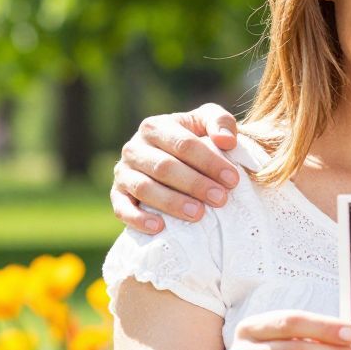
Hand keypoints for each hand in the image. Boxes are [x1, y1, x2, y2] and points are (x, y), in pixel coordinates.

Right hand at [111, 104, 242, 231]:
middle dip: (194, 184)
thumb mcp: (208, 123)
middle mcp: (134, 148)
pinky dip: (138, 218)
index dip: (209, 162)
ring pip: (144, 188)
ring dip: (171, 202)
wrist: (173, 160)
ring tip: (198, 214)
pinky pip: (122, 208)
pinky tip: (159, 227)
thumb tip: (227, 141)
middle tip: (220, 199)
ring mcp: (123, 173)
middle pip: (164, 167)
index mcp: (155, 127)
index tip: (233, 179)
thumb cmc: (195, 140)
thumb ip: (221, 122)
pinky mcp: (117, 195)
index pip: (183, 143)